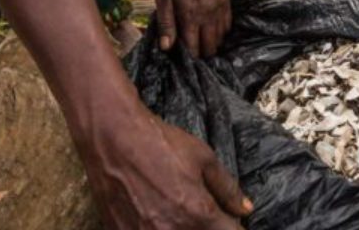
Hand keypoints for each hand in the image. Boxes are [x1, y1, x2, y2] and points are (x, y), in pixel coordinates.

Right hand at [84, 109, 251, 228]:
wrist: (113, 138)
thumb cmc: (160, 144)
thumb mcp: (204, 159)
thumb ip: (227, 189)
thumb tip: (245, 209)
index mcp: (198, 215)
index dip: (234, 227)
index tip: (230, 221)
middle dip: (208, 228)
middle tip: (204, 216)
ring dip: (184, 229)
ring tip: (179, 213)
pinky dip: (157, 229)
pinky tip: (157, 216)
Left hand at [155, 0, 231, 57]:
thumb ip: (166, 22)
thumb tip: (167, 47)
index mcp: (190, 15)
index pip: (193, 47)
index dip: (188, 57)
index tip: (181, 59)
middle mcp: (208, 14)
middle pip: (210, 46)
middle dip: (201, 53)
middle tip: (192, 53)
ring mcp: (219, 7)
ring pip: (221, 37)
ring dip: (212, 44)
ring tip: (202, 44)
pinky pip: (228, 24)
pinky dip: (222, 32)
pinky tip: (213, 31)